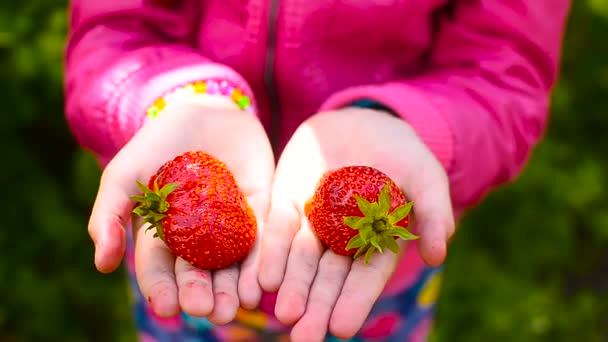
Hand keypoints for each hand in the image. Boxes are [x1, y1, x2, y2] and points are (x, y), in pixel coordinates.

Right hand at [88, 95, 273, 323]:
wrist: (206, 109)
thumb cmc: (159, 142)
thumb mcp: (127, 174)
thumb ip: (110, 214)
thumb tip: (102, 265)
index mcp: (163, 233)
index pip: (160, 268)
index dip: (162, 288)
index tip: (168, 307)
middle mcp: (197, 238)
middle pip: (198, 273)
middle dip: (200, 294)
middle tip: (205, 312)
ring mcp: (229, 226)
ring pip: (230, 266)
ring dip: (232, 290)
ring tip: (234, 307)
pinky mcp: (261, 211)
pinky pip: (262, 242)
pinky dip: (261, 264)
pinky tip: (261, 285)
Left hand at [258, 108, 454, 340]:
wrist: (362, 122)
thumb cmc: (402, 153)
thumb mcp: (425, 176)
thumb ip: (433, 212)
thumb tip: (439, 255)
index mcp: (376, 242)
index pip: (365, 277)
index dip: (354, 301)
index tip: (342, 327)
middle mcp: (341, 241)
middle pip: (328, 278)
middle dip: (317, 306)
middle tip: (305, 337)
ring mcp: (312, 223)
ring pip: (300, 261)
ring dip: (292, 288)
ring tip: (284, 315)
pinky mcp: (287, 202)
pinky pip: (278, 230)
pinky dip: (272, 254)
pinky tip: (264, 279)